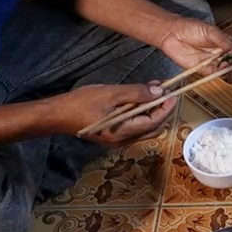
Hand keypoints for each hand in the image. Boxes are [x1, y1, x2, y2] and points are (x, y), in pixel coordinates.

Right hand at [50, 83, 178, 143]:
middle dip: (162, 110)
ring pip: (144, 127)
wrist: (57, 114)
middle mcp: (123, 140)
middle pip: (153, 128)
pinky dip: (140, 113)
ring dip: (152, 110)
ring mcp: (117, 139)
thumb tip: (159, 91)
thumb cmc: (81, 103)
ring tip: (154, 90)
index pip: (154, 122)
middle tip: (166, 92)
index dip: (166, 108)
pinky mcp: (112, 135)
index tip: (174, 93)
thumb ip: (136, 93)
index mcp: (124, 132)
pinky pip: (133, 126)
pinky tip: (139, 97)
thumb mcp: (111, 94)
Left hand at [160, 18, 231, 81]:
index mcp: (227, 43)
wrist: (172, 34)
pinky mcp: (204, 70)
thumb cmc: (191, 27)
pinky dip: (220, 74)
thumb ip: (224, 41)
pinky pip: (216, 75)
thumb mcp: (210, 31)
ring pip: (229, 72)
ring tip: (229, 66)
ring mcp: (214, 63)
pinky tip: (221, 68)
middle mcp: (223, 54)